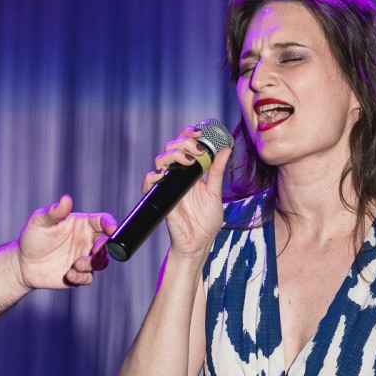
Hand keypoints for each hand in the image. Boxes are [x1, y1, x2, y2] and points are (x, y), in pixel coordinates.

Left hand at [17, 194, 114, 289]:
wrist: (23, 263)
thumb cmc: (33, 237)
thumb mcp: (40, 221)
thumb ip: (55, 212)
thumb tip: (66, 199)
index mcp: (82, 224)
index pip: (102, 222)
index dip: (111, 224)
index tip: (113, 230)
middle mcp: (86, 241)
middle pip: (109, 242)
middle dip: (108, 247)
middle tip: (95, 251)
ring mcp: (84, 258)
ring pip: (102, 262)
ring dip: (95, 263)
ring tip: (77, 264)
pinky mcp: (79, 275)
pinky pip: (88, 278)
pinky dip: (82, 277)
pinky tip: (69, 274)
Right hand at [148, 124, 233, 257]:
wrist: (198, 243)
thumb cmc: (207, 221)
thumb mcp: (215, 193)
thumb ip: (217, 172)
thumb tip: (226, 150)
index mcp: (191, 172)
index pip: (185, 145)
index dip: (189, 134)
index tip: (200, 132)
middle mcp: (178, 176)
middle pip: (171, 148)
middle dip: (183, 142)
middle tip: (197, 149)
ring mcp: (168, 186)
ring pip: (160, 161)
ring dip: (173, 155)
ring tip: (188, 160)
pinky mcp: (161, 198)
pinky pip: (149, 184)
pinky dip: (152, 177)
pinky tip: (163, 175)